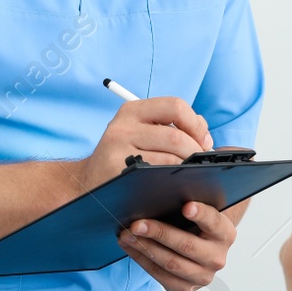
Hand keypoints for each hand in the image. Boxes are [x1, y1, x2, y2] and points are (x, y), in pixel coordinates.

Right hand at [77, 98, 211, 190]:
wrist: (87, 182)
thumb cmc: (123, 158)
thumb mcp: (141, 133)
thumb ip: (172, 126)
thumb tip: (203, 131)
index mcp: (132, 110)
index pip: (175, 106)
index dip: (196, 124)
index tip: (204, 141)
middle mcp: (123, 125)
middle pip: (176, 136)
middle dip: (196, 152)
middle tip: (201, 164)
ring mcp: (117, 148)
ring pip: (170, 158)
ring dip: (187, 169)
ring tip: (190, 175)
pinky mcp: (117, 170)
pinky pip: (158, 175)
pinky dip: (173, 180)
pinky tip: (174, 184)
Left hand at [119, 200, 236, 290]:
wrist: (200, 247)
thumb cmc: (194, 224)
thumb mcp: (197, 211)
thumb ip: (187, 204)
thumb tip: (159, 193)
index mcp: (225, 234)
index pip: (213, 221)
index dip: (200, 214)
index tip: (186, 206)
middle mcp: (217, 258)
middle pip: (186, 245)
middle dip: (158, 233)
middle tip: (137, 224)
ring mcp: (203, 276)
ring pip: (170, 263)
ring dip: (144, 248)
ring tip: (126, 235)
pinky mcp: (186, 288)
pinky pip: (160, 276)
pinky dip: (141, 260)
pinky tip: (130, 247)